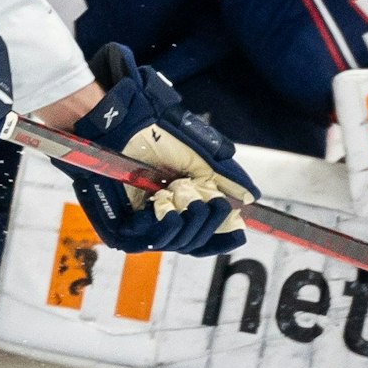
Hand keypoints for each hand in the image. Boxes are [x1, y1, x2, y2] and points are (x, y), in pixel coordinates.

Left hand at [60, 44, 254, 256]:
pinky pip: (149, 241)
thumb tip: (248, 198)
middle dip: (206, 221)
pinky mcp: (118, 229)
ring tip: (182, 196)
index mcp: (178, 205)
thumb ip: (223, 178)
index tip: (237, 230)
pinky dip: (165, 225)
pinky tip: (168, 205)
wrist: (118, 124)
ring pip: (176, 243)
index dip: (222, 237)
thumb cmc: (153, 134)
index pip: (203, 236)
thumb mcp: (197, 155)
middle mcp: (159, 220)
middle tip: (206, 197)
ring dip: (188, 221)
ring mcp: (139, 226)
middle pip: (194, 243)